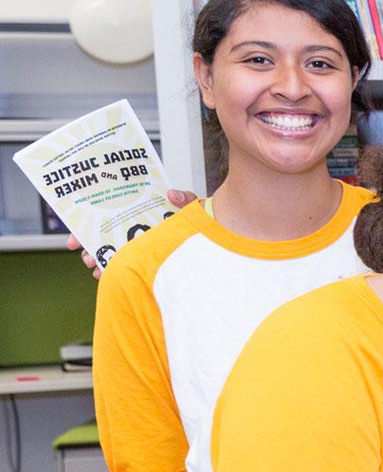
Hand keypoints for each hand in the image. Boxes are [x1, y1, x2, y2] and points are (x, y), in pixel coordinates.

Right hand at [70, 187, 198, 277]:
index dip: (86, 228)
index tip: (74, 238)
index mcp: (140, 214)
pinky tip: (109, 277)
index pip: (107, 218)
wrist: (218, 232)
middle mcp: (136, 230)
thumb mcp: (193, 207)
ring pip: (112, 255)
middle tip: (86, 258)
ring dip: (100, 262)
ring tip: (97, 271)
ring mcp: (141, 247)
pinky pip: (127, 267)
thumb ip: (185, 200)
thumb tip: (173, 193)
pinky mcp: (148, 261)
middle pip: (104, 238)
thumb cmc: (203, 219)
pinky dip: (116, 272)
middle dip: (90, 249)